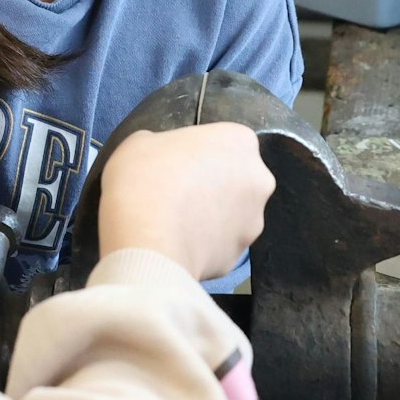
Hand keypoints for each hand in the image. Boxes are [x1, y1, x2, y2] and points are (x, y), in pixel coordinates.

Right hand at [95, 123, 273, 280]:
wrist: (146, 242)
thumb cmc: (144, 181)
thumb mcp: (140, 143)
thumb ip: (163, 145)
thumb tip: (165, 159)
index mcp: (239, 141)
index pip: (223, 141)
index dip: (196, 152)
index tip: (174, 164)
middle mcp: (258, 180)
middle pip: (234, 178)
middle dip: (211, 184)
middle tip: (175, 191)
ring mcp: (253, 222)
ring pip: (231, 215)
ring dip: (209, 216)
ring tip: (173, 222)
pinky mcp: (238, 257)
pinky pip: (219, 246)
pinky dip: (202, 245)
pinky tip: (176, 244)